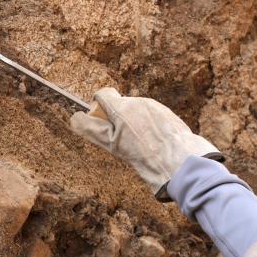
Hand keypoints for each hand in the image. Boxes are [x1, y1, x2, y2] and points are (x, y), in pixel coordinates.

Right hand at [69, 88, 222, 200]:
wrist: (181, 162)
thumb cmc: (145, 156)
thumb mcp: (113, 145)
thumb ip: (93, 130)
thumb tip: (75, 118)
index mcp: (122, 108)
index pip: (103, 94)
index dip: (98, 105)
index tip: (99, 119)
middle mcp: (139, 103)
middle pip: (122, 105)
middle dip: (118, 119)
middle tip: (121, 141)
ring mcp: (157, 108)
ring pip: (139, 113)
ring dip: (135, 125)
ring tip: (141, 148)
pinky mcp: (170, 116)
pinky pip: (154, 119)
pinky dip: (150, 129)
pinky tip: (155, 146)